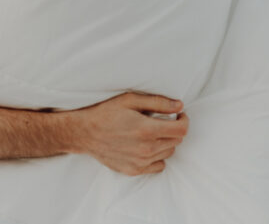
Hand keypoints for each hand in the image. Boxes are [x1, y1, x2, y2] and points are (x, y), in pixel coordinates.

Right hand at [71, 93, 188, 175]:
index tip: (179, 114)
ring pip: (168, 153)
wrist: (84, 133)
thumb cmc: (105, 113)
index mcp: (147, 129)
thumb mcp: (130, 100)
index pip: (181, 129)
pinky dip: (157, 156)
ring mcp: (141, 162)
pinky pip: (158, 166)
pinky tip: (146, 146)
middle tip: (162, 120)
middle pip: (176, 141)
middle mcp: (146, 149)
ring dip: (166, 142)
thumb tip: (179, 105)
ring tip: (151, 132)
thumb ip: (157, 102)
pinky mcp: (134, 170)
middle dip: (174, 129)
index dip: (184, 120)